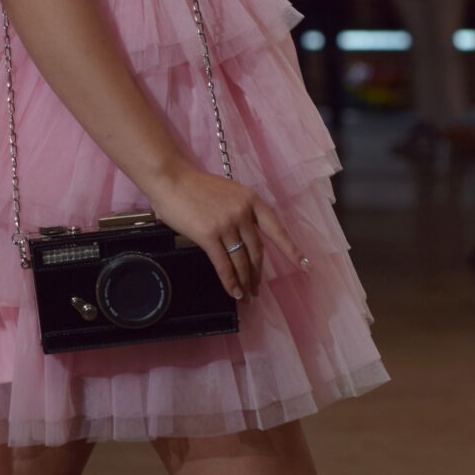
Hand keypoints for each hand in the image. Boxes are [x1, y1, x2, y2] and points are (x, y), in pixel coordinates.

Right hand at [145, 161, 309, 301]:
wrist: (170, 179)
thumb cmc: (194, 186)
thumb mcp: (228, 193)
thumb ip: (239, 213)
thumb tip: (242, 240)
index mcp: (252, 200)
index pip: (276, 230)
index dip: (291, 250)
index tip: (304, 265)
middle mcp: (243, 212)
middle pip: (257, 251)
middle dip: (257, 275)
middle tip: (257, 290)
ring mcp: (227, 224)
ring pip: (241, 261)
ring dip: (245, 282)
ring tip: (246, 295)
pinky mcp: (209, 235)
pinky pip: (223, 265)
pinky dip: (230, 282)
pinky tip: (234, 292)